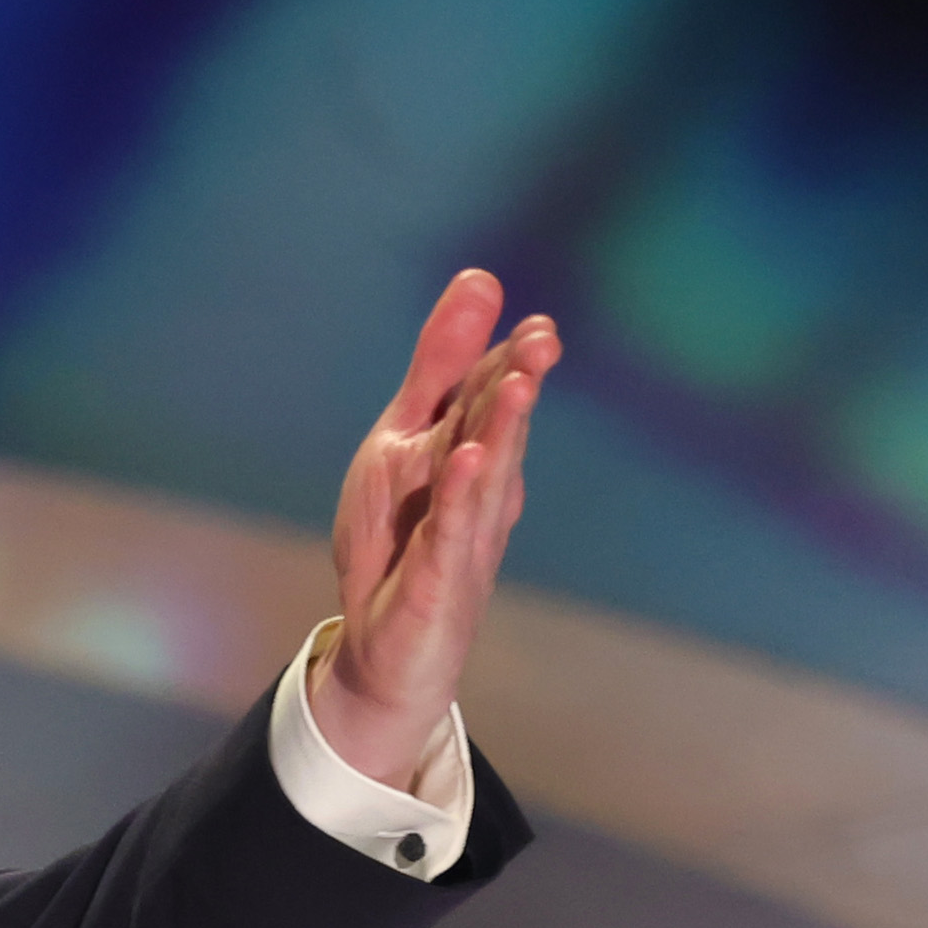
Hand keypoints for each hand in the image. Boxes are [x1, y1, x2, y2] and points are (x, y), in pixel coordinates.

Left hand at [317, 267, 561, 792]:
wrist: (385, 650)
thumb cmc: (400, 540)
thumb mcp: (404, 440)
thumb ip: (440, 365)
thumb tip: (480, 278)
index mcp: (471, 450)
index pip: (490, 393)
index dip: (511, 357)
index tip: (535, 322)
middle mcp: (478, 489)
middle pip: (498, 426)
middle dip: (517, 381)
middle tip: (542, 338)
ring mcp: (464, 534)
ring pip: (483, 472)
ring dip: (501, 428)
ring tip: (518, 382)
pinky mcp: (440, 576)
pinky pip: (450, 529)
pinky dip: (458, 496)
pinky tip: (467, 461)